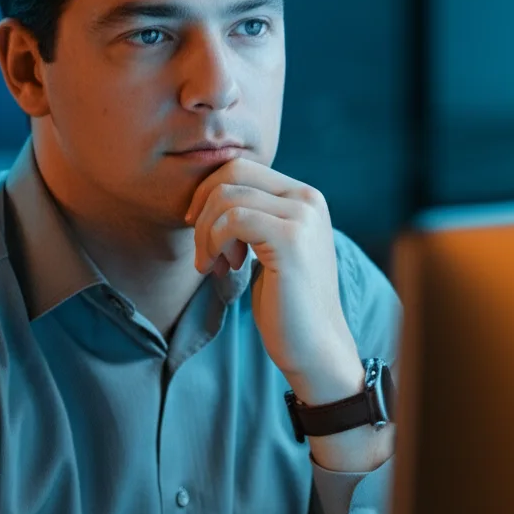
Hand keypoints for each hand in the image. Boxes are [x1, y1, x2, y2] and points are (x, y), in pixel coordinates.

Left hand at [184, 157, 362, 396]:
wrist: (313, 345)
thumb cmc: (284, 300)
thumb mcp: (266, 246)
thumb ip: (251, 216)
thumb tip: (208, 193)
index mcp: (303, 196)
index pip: (241, 168)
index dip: (208, 193)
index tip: (199, 229)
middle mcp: (308, 198)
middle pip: (232, 173)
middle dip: (203, 209)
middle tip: (202, 249)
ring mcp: (303, 217)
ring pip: (227, 198)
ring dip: (206, 234)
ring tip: (212, 265)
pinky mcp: (292, 239)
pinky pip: (233, 220)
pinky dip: (215, 243)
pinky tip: (221, 269)